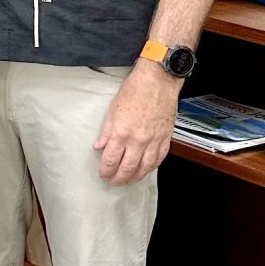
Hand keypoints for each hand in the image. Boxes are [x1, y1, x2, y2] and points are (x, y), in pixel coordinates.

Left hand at [93, 62, 178, 184]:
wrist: (157, 83)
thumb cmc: (134, 91)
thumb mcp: (112, 109)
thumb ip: (106, 131)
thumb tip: (99, 146)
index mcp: (122, 132)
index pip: (111, 159)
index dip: (106, 170)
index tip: (103, 175)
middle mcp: (138, 140)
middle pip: (128, 167)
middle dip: (119, 178)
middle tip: (113, 182)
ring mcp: (154, 141)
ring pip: (145, 167)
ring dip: (136, 177)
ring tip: (129, 180)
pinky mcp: (165, 139)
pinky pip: (159, 159)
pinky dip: (152, 167)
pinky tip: (147, 170)